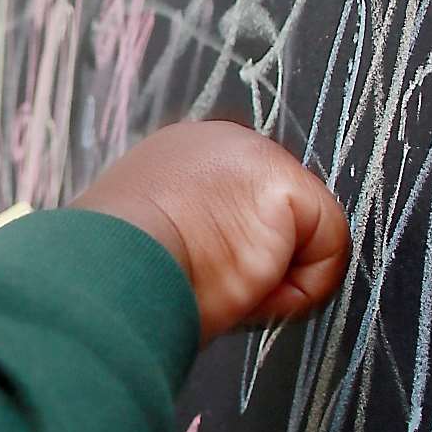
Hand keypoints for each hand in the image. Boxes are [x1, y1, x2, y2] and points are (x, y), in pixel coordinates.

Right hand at [71, 120, 349, 343]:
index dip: (226, 249)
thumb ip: (177, 232)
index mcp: (178, 152)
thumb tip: (196, 261)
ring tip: (214, 283)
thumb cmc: (109, 270)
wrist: (104, 267)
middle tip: (201, 280)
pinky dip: (295, 291)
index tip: (191, 272)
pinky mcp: (285, 187)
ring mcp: (255, 156)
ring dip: (268, 279)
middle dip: (254, 260)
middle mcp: (220, 140)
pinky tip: (244, 288)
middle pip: (276, 216)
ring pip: (301, 238)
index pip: (234, 200)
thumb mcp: (139, 237)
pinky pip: (326, 254)